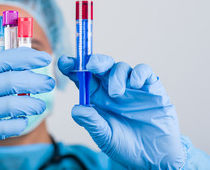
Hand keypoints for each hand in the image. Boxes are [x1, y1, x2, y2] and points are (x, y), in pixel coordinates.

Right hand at [0, 48, 54, 168]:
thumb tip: (27, 67)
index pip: (4, 58)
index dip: (27, 57)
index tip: (45, 58)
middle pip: (11, 80)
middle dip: (36, 80)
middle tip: (49, 83)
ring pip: (11, 104)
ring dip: (32, 104)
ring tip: (40, 106)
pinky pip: (6, 127)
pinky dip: (19, 124)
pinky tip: (22, 122)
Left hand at [58, 54, 185, 168]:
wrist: (154, 157)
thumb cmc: (125, 146)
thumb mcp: (104, 136)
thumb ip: (91, 122)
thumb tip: (76, 109)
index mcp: (96, 97)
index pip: (82, 77)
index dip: (72, 67)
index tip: (64, 62)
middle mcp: (111, 88)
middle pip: (101, 66)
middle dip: (94, 61)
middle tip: (91, 65)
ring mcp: (131, 87)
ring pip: (120, 67)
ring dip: (116, 75)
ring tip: (116, 93)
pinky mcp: (150, 87)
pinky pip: (143, 71)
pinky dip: (138, 73)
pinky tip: (135, 84)